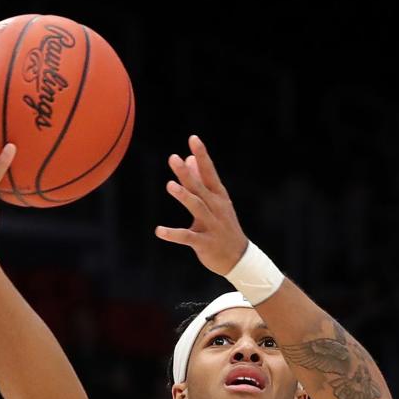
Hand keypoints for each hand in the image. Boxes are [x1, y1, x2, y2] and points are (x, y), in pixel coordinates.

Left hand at [155, 135, 248, 276]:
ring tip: (170, 185)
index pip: (209, 172)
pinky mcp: (205, 244)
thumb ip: (201, 180)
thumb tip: (189, 158)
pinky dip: (173, 234)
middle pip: (200, 188)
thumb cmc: (223, 226)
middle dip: (188, 174)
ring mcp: (211, 226)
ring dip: (184, 196)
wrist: (238, 259)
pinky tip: (159, 231)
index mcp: (218, 197)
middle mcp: (216, 208)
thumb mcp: (215, 202)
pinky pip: (187, 237)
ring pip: (197, 208)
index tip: (193, 139)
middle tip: (174, 159)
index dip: (202, 156)